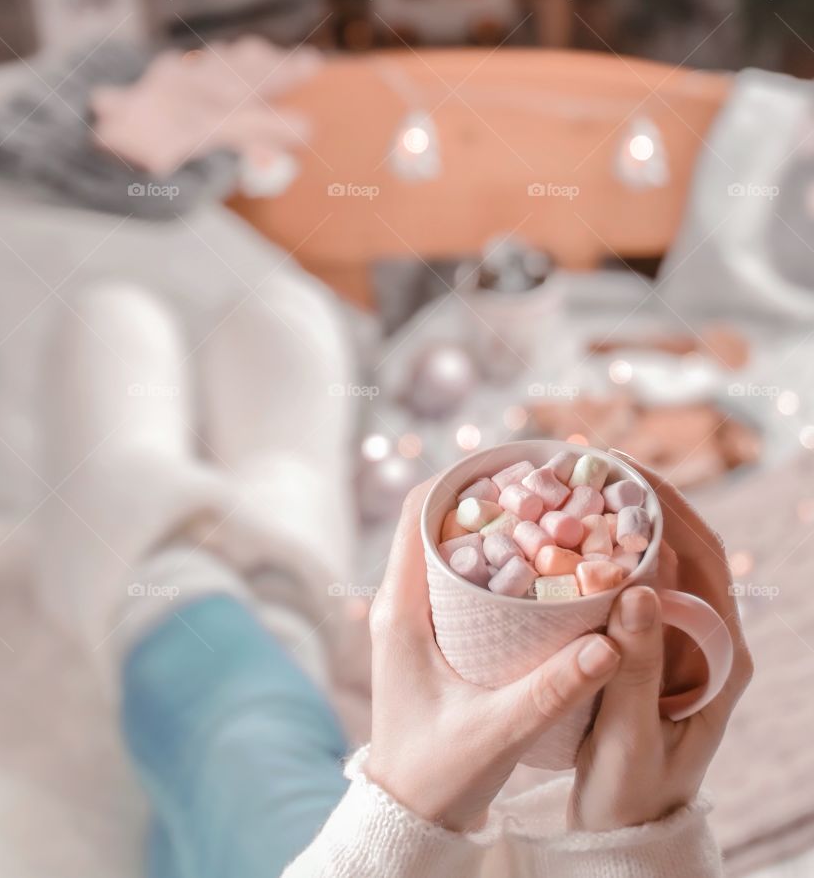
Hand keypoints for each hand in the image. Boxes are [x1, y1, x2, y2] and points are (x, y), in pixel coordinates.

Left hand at [365, 481, 621, 831]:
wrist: (409, 816)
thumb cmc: (437, 775)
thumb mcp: (498, 732)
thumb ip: (552, 689)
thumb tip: (612, 642)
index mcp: (400, 608)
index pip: (417, 512)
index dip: (462, 479)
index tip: (515, 467)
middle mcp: (402, 602)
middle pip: (438, 521)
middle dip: (490, 498)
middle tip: (547, 488)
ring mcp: (415, 618)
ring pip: (450, 548)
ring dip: (495, 529)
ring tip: (550, 517)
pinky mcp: (432, 636)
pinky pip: (460, 578)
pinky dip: (496, 563)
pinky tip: (539, 572)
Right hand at [569, 452, 753, 830]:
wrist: (624, 832)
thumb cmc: (631, 794)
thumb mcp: (630, 737)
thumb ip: (637, 666)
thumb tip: (641, 585)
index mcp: (722, 658)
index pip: (707, 560)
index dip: (668, 507)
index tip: (622, 470)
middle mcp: (708, 640)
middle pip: (687, 546)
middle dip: (645, 496)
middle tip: (593, 460)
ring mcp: (679, 641)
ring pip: (660, 561)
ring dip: (625, 517)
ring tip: (580, 482)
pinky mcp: (648, 646)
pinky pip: (634, 584)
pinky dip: (606, 550)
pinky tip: (570, 533)